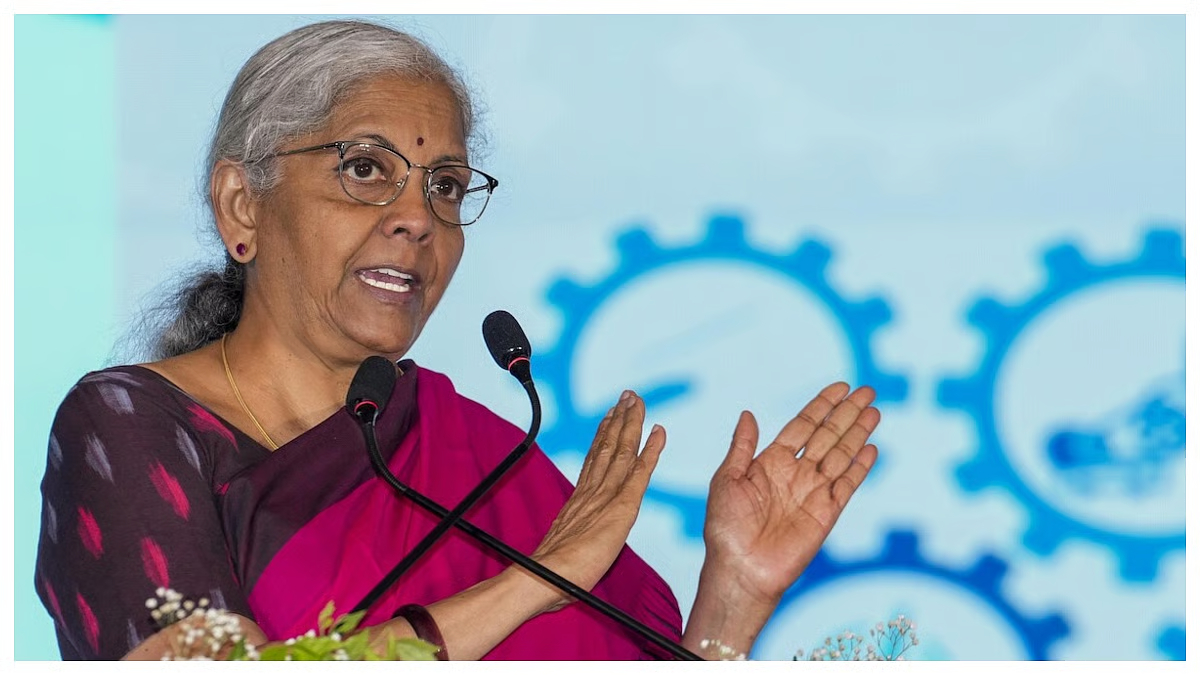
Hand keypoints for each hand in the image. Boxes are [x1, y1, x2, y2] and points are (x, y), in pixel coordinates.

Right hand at [529, 391, 664, 610]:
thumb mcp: (562, 546)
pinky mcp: (621, 506)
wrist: (546, 575)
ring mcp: (606, 495)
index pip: (595, 458)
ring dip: (632, 422)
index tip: (610, 414)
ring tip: (637, 401)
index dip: (603, 434)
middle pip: (608, 445)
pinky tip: (659, 431)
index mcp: (579, 497)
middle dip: (619, 418)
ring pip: (622, 449)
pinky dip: (651, 449)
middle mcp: (592, 490)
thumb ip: (570, 535)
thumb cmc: (552, 571)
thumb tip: (570, 542)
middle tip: (628, 395)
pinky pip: (640, 471)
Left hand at [702, 382, 879, 607]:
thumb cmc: (726, 528)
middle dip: (847, 413)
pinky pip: (847, 485)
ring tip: (875, 411)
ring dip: (858, 433)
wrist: (740, 569)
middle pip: (828, 436)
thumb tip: (748, 413)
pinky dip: (860, 467)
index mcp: (771, 463)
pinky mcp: (826, 514)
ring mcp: (813, 493)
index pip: (803, 426)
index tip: (841, 387)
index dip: (822, 406)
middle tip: (868, 391)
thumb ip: (742, 446)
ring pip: (841, 455)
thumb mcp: (727, 479)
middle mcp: (795, 474)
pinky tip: (872, 448)